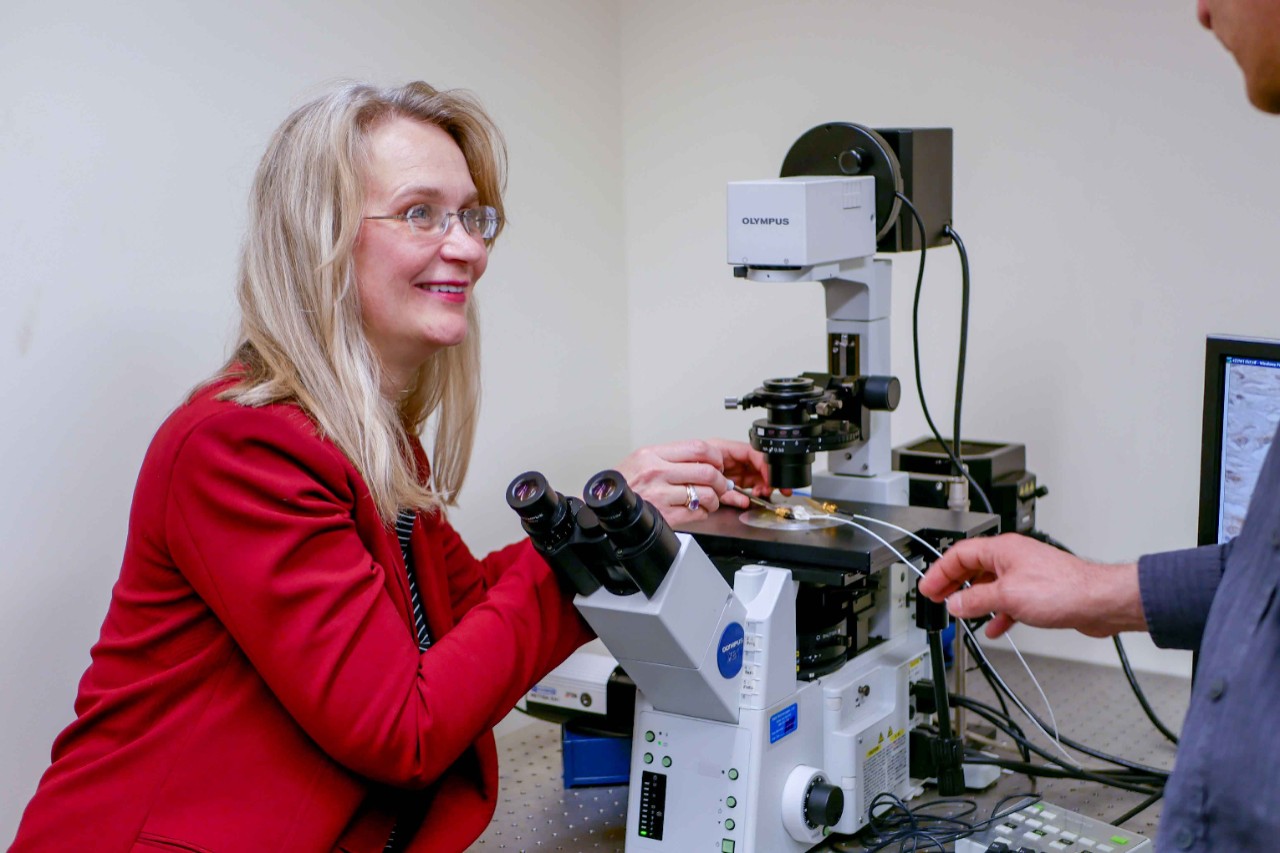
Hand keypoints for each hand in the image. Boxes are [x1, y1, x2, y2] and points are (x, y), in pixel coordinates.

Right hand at [614, 439, 771, 525]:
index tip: (718, 462)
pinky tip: (697, 509)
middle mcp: (657, 473)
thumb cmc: (623, 482)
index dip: (715, 456)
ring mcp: (661, 496)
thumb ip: (671, 456)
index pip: (698, 448)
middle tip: (721, 483)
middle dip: (721, 480)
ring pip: (706, 494)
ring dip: (714, 499)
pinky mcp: (665, 516)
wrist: (604, 506)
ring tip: (710, 499)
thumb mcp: (642, 458)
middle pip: (707, 472)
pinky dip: (703, 512)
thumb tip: (704, 458)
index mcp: (653, 454)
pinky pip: (697, 513)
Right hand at [918, 533, 1146, 638]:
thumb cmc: (1063, 589)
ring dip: (974, 600)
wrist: (1098, 601)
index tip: (928, 588)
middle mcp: (1012, 558)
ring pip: (990, 585)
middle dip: (954, 584)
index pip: (959, 554)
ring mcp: (1025, 574)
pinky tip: (993, 626)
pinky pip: (1008, 600)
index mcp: (1002, 549)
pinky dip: (997, 612)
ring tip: (960, 613)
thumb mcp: (1007, 596)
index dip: (940, 571)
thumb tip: (954, 603)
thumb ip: (975, 600)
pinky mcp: (1037, 591)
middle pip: (972, 568)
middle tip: (938, 598)